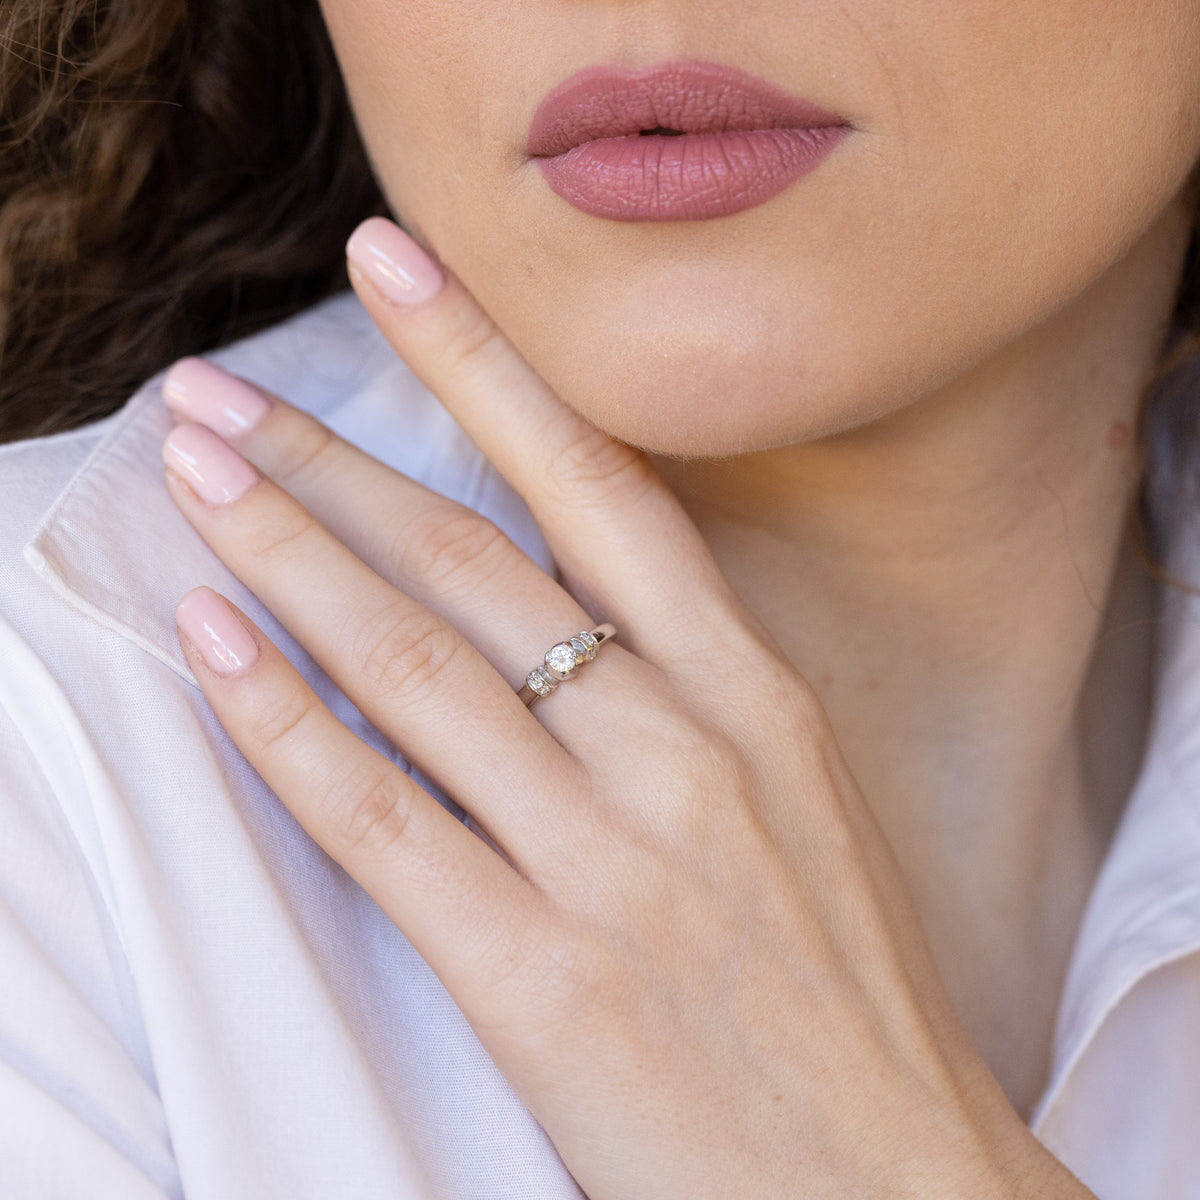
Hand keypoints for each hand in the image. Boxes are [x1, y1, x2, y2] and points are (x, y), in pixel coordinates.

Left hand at [160, 218, 1090, 1199]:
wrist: (894, 1177)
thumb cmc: (843, 982)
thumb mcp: (796, 789)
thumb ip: (687, 689)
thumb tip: (562, 606)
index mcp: (753, 692)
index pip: (600, 483)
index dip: (488, 363)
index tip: (397, 266)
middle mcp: (681, 747)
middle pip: (474, 560)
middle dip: (333, 459)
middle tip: (219, 394)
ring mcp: (611, 859)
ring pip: (413, 665)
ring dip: (287, 558)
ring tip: (196, 480)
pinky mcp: (542, 978)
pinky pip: (383, 820)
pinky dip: (286, 725)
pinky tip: (214, 646)